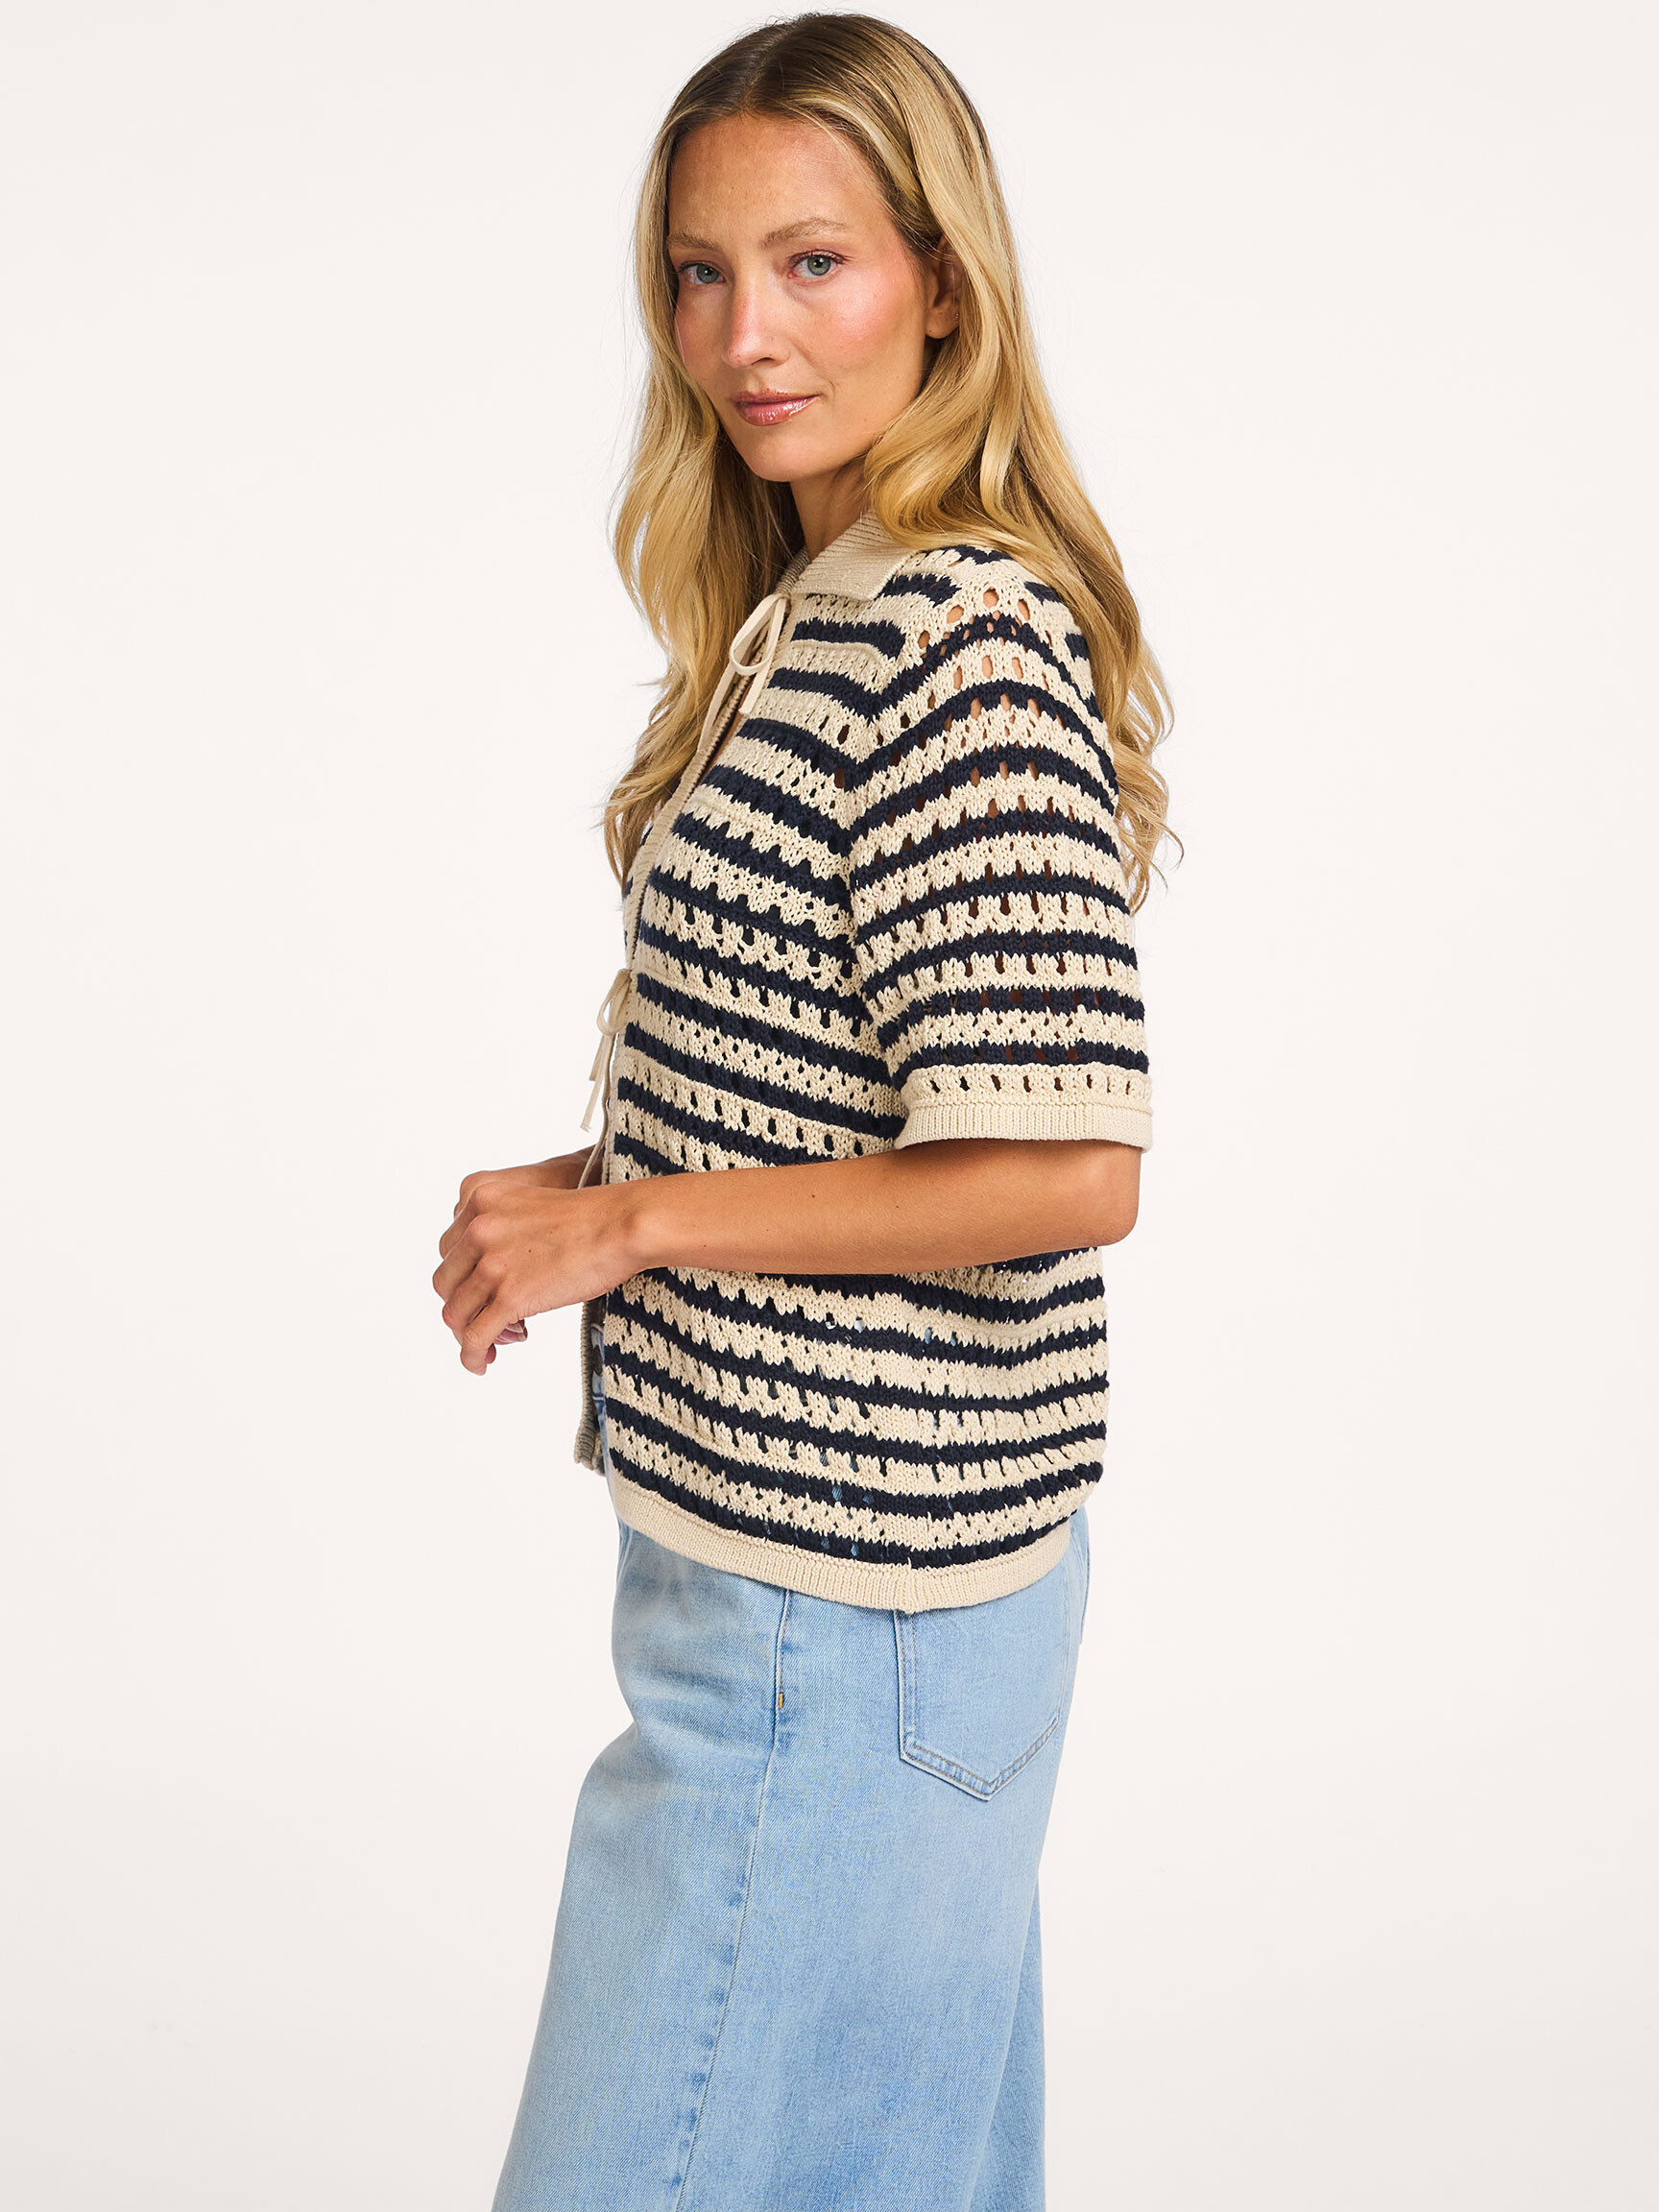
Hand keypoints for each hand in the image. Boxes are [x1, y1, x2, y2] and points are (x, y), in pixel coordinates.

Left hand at [433, 1154, 636, 1375]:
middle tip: (490, 1320)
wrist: (623, 1225)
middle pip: (446, 1282)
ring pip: (456, 1313)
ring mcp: (492, 1263)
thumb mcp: (529, 1205)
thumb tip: (491, 1281)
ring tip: (495, 1344)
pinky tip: (482, 1363)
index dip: (463, 1277)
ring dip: (469, 1334)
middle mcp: (478, 1227)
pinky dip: (472, 1355)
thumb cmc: (592, 1217)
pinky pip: (475, 1336)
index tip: (483, 1293)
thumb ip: (501, 1229)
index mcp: (479, 1196)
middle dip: (464, 1306)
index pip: (449, 1249)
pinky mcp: (510, 1297)